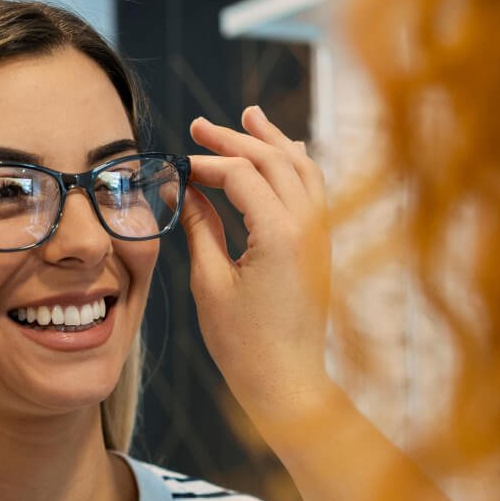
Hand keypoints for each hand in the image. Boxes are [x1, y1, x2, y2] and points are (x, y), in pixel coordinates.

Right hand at [181, 105, 335, 434]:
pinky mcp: (321, 247)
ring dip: (273, 141)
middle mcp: (309, 227)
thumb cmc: (244, 344)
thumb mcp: (210, 284)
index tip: (178, 166)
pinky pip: (314, 191)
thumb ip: (200, 229)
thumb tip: (184, 191)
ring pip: (302, 168)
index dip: (206, 163)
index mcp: (279, 235)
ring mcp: (321, 235)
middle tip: (200, 125)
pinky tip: (283, 153)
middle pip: (274, 160)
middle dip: (236, 139)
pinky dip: (295, 166)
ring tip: (250, 118)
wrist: (288, 382)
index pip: (241, 175)